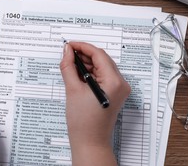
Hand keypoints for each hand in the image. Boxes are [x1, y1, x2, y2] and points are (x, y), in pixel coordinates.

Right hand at [60, 42, 130, 165]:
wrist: (89, 142)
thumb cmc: (84, 123)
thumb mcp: (73, 89)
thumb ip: (68, 66)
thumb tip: (67, 51)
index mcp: (114, 82)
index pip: (99, 55)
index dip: (83, 47)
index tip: (70, 45)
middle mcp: (120, 84)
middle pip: (102, 59)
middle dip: (84, 54)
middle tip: (67, 52)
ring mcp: (118, 89)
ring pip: (101, 67)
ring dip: (86, 63)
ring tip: (70, 63)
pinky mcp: (113, 93)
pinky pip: (101, 76)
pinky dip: (89, 72)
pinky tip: (77, 73)